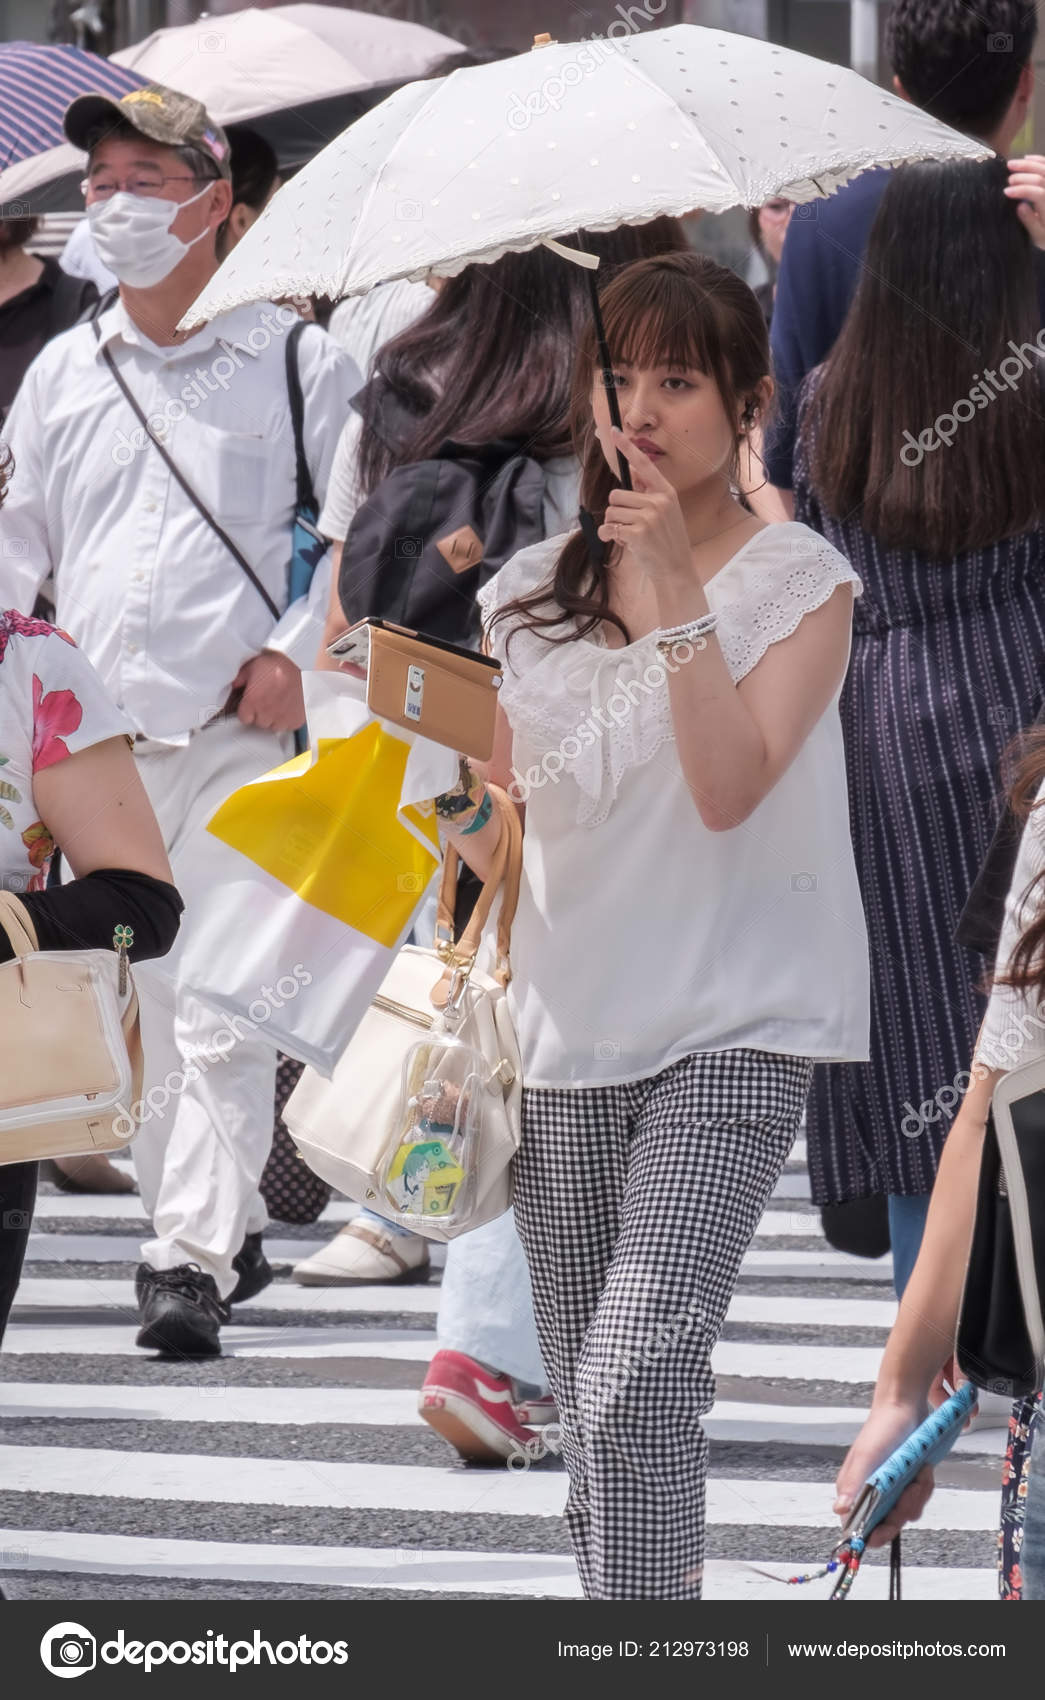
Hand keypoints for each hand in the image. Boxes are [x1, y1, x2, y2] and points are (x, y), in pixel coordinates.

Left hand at [232, 651, 304, 731]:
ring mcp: (282, 718)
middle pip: (258, 723)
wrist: (302, 666)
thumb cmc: (277, 664)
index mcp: (253, 702)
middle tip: (267, 699)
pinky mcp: (296, 720)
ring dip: (274, 718)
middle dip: (260, 713)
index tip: (252, 703)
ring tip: (278, 702)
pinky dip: (287, 719)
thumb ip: (239, 679)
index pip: (244, 718)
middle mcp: (266, 713)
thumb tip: (233, 686)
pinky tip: (288, 706)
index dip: (247, 710)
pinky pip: (287, 726)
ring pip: (273, 727)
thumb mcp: (252, 666)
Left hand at [597, 427, 693, 583]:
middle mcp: (659, 501)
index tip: (614, 431)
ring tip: (630, 535)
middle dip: (617, 511)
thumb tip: (633, 472)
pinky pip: (610, 528)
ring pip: (611, 511)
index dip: (627, 448)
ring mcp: (649, 517)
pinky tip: (625, 544)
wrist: (676, 569)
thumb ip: (649, 493)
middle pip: (616, 494)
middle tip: (630, 524)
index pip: (644, 464)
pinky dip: (611, 537)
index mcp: (666, 492)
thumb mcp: (665, 512)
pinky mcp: (638, 533)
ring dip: (614, 525)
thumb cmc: (666, 541)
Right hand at [834, 1399, 935, 1548]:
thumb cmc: (881, 1429)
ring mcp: (889, 1488)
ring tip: (919, 1474)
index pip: (858, 1526)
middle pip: (887, 1523)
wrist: (906, 1407)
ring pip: (906, 1512)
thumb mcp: (866, 1456)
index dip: (873, 1533)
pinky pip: (918, 1499)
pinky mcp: (906, 1482)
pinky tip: (923, 1471)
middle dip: (903, 1510)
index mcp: (853, 1489)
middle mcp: (869, 1492)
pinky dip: (924, 1487)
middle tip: (911, 1489)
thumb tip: (839, 1510)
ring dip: (917, 1496)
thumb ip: (853, 1484)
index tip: (887, 1530)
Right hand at [1005, 156, 1044, 247]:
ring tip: (1011, 164)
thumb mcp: (1038, 236)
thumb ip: (1030, 221)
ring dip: (1028, 164)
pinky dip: (1038, 160)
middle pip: (1041, 178)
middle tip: (1008, 179)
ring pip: (1044, 168)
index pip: (1038, 194)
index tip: (1006, 192)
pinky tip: (1027, 157)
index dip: (1022, 190)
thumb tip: (1020, 206)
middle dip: (1023, 176)